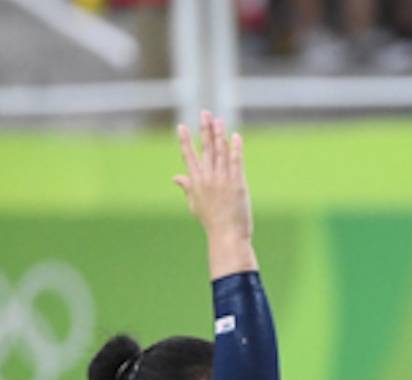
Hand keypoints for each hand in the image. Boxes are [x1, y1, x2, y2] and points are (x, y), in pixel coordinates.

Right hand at [174, 111, 255, 277]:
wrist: (226, 235)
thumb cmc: (211, 221)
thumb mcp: (194, 204)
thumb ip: (186, 187)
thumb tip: (175, 177)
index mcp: (195, 182)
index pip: (188, 156)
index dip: (186, 140)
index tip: (182, 126)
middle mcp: (207, 178)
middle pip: (206, 149)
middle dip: (204, 129)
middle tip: (205, 113)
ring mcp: (222, 180)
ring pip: (220, 152)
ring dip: (219, 134)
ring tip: (219, 119)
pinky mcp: (237, 183)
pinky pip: (236, 162)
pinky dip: (236, 148)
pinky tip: (236, 136)